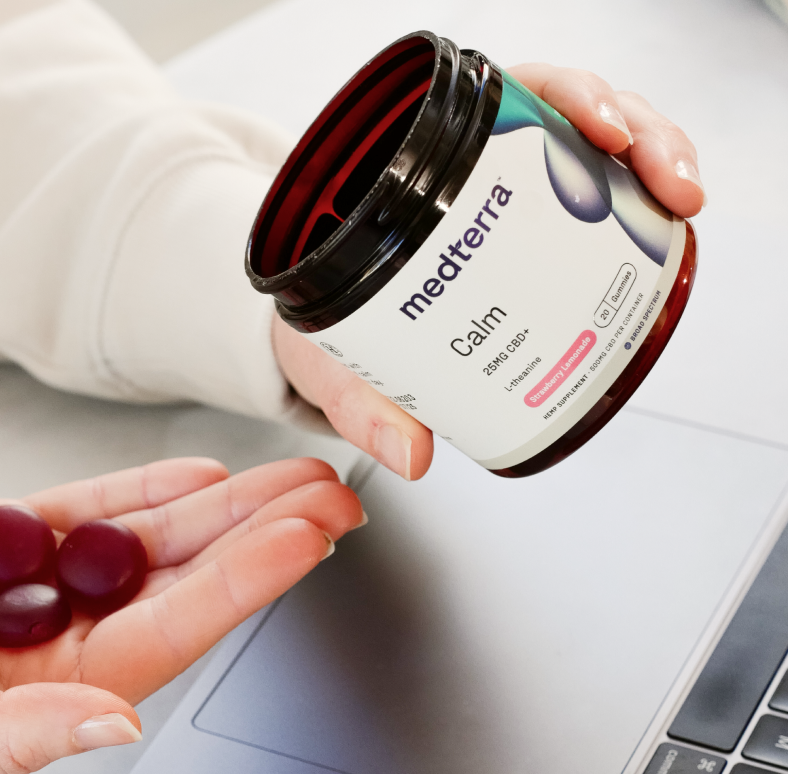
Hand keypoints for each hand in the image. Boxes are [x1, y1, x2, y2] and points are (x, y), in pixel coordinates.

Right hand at [0, 457, 362, 773]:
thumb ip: (12, 737)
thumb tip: (116, 731)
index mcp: (50, 693)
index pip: (169, 634)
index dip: (243, 586)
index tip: (304, 540)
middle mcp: (62, 641)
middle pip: (182, 585)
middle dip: (259, 541)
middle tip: (331, 499)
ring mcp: (43, 586)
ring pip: (152, 543)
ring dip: (223, 510)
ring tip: (290, 476)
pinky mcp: (13, 536)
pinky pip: (95, 510)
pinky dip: (147, 491)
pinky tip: (201, 476)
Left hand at [274, 64, 703, 481]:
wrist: (316, 348)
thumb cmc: (320, 332)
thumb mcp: (333, 365)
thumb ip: (363, 406)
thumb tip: (412, 452)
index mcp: (416, 177)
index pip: (501, 104)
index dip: (564, 100)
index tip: (601, 131)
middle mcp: (469, 177)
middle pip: (566, 116)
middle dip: (635, 134)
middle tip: (664, 178)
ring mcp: (509, 202)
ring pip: (597, 152)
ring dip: (651, 165)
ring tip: (678, 200)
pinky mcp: (537, 238)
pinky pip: (599, 202)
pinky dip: (640, 207)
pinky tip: (665, 225)